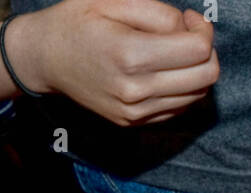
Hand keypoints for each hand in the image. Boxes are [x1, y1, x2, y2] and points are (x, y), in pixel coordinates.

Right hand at [9, 0, 218, 125]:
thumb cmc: (76, 22)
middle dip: (207, 51)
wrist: (44, 59)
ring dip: (196, 70)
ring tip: (173, 51)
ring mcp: (135, 112)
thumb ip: (159, 13)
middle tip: (187, 34)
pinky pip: (180, 107)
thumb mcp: (112, 1)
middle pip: (206, 76)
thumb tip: (190, 29)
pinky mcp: (134, 122)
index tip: (190, 18)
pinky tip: (164, 69)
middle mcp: (135, 90)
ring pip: (197, 95)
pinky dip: (183, 87)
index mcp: (129, 55)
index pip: (198, 50)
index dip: (203, 29)